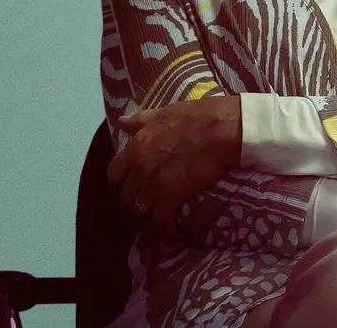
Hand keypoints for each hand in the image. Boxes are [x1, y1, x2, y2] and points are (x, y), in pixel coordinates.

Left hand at [107, 96, 241, 235]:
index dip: (123, 178)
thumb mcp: (164, 112)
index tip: (135, 178)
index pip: (114, 172)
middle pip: (127, 194)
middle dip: (136, 197)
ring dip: (149, 211)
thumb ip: (141, 120)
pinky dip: (165, 224)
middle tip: (150, 196)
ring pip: (140, 208)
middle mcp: (140, 168)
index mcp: (136, 147)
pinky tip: (172, 225)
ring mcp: (154, 184)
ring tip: (162, 210)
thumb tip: (121, 122)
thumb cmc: (197, 116)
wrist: (222, 129)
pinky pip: (160, 219)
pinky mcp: (172, 197)